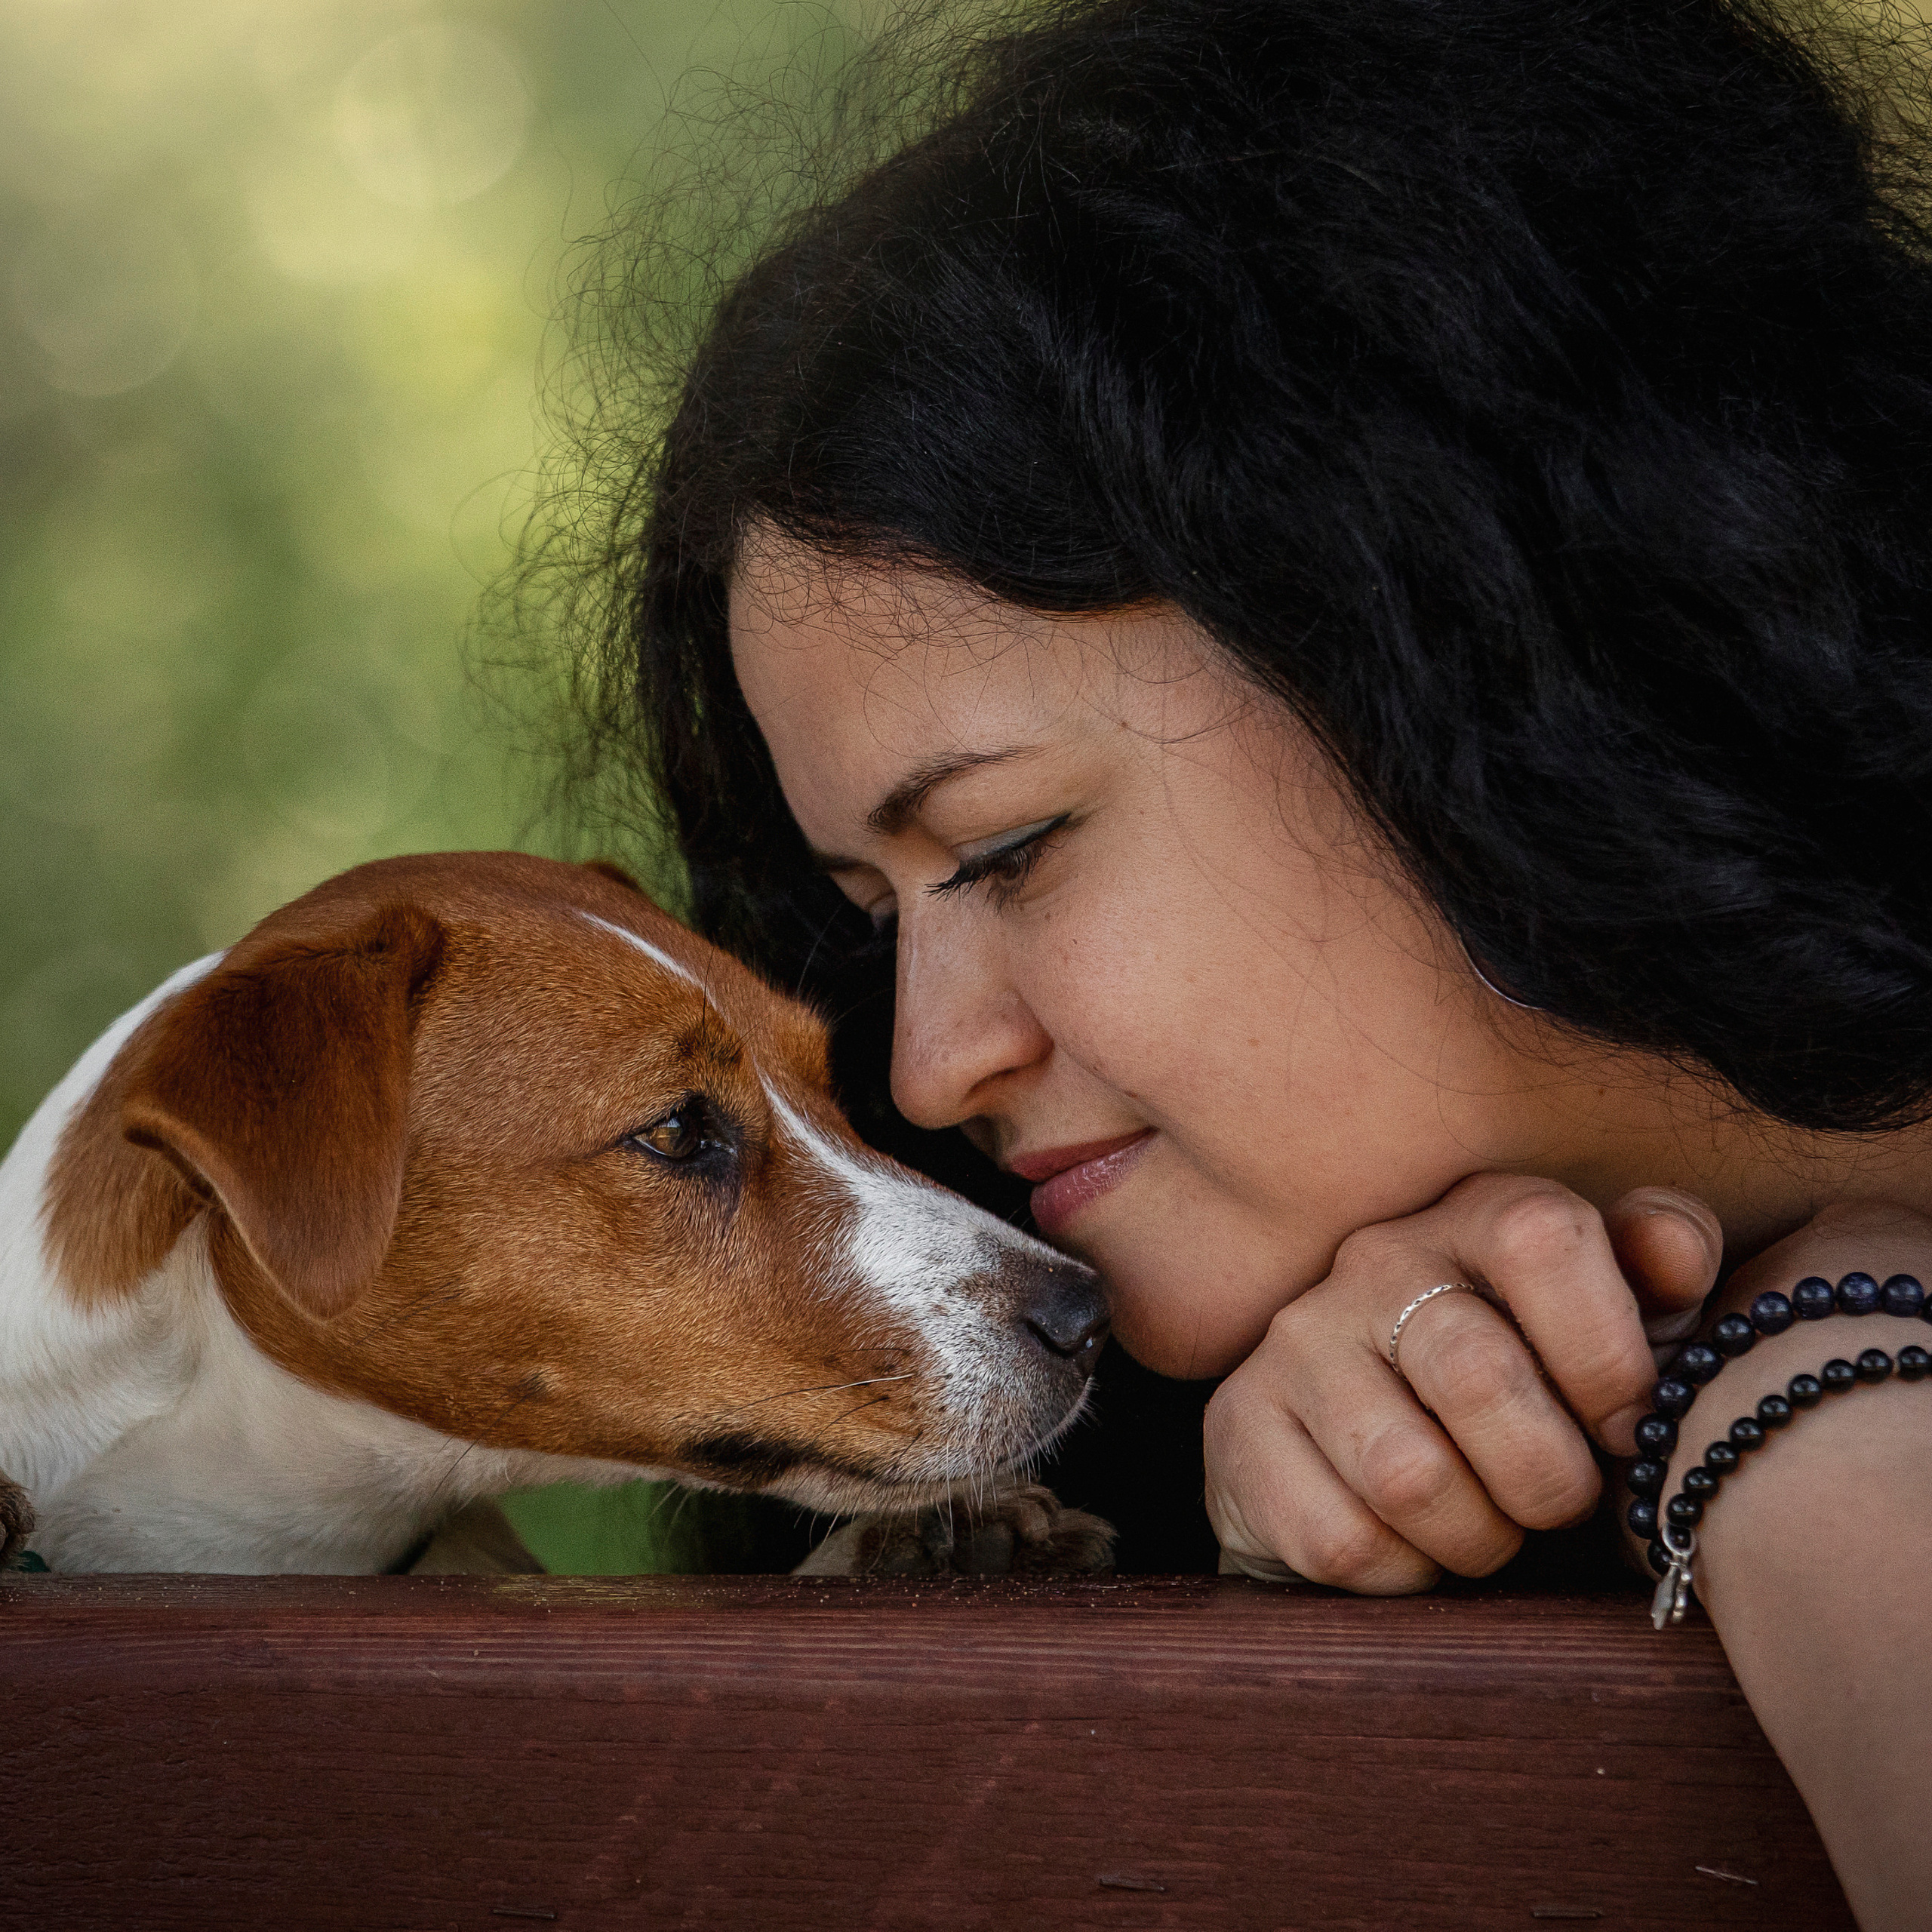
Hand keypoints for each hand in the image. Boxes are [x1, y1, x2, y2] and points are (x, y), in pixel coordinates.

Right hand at [1205, 1172, 1721, 1592]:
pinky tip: (1412, 1544)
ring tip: (1487, 1527)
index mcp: (1473, 1218)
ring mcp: (1295, 1343)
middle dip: (1549, 1479)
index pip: (1541, 1236)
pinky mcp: (1238, 1429)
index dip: (1606, 1352)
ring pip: (1409, 1476)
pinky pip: (1344, 1541)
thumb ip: (1658, 1269)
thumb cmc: (1524, 1383)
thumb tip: (1678, 1250)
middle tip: (1558, 1504)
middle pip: (1478, 1373)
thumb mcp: (1608, 1320)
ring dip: (1477, 1538)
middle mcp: (1374, 1262)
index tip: (1625, 1427)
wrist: (1370, 1449)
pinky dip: (1404, 1573)